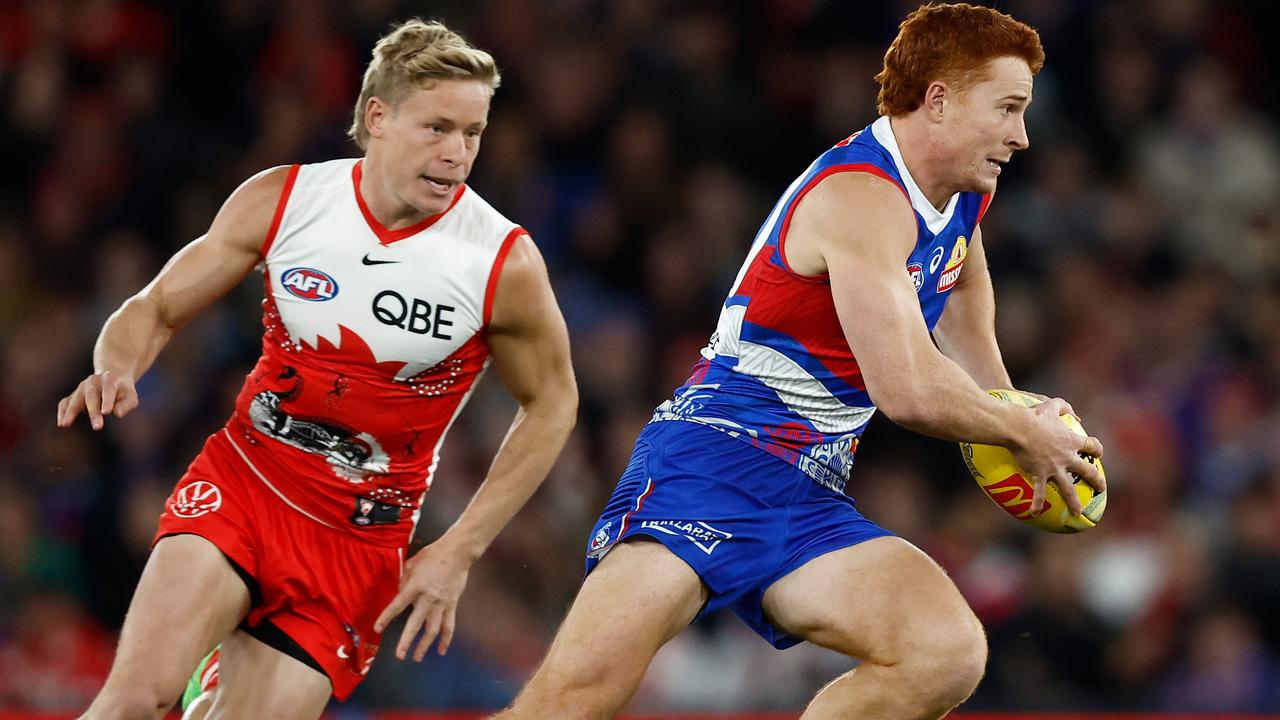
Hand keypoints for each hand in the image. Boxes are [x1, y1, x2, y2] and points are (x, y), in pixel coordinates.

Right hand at [56, 371, 138, 429]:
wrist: (112, 378)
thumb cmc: (123, 391)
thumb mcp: (131, 396)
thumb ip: (126, 404)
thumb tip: (117, 413)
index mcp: (109, 379)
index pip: (108, 390)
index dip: (107, 401)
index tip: (107, 412)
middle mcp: (93, 381)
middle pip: (91, 396)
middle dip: (94, 411)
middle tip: (98, 427)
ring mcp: (82, 388)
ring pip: (75, 399)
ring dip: (71, 412)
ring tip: (65, 424)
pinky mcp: (74, 395)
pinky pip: (65, 402)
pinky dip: (63, 412)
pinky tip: (62, 423)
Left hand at [374, 537, 472, 660]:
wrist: (457, 553)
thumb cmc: (433, 555)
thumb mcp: (412, 563)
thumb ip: (404, 580)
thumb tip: (399, 592)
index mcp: (415, 587)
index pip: (397, 606)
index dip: (386, 618)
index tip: (378, 629)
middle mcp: (427, 598)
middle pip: (415, 624)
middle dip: (406, 641)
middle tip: (399, 655)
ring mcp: (441, 604)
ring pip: (433, 629)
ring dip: (425, 645)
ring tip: (417, 658)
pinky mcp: (452, 605)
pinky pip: (449, 625)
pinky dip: (446, 639)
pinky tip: (441, 650)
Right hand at [1009, 397, 1105, 515]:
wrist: (1019, 428)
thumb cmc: (1034, 416)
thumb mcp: (1051, 405)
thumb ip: (1064, 407)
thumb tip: (1074, 414)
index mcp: (1072, 441)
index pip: (1092, 446)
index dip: (1097, 449)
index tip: (1098, 454)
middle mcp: (1067, 457)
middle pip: (1087, 471)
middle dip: (1096, 481)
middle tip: (1101, 489)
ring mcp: (1054, 468)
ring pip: (1068, 488)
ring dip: (1074, 502)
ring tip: (1078, 513)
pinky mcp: (1040, 474)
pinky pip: (1040, 492)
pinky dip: (1037, 503)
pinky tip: (1034, 513)